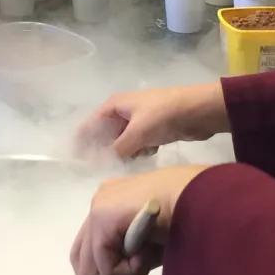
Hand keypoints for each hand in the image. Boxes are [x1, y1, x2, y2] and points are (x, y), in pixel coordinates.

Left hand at [70, 166, 207, 274]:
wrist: (200, 199)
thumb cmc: (185, 221)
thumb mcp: (148, 250)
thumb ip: (125, 265)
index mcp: (110, 207)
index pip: (87, 250)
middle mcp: (99, 204)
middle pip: (80, 261)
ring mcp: (98, 208)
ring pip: (89, 268)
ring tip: (141, 272)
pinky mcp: (103, 218)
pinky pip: (104, 265)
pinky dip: (125, 274)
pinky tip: (144, 262)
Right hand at [76, 83, 228, 158]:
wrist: (199, 111)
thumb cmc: (164, 115)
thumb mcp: (138, 132)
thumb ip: (118, 148)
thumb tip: (102, 162)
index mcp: (115, 105)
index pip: (91, 124)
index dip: (82, 141)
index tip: (74, 160)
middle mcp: (124, 111)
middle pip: (106, 134)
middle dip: (103, 150)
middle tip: (98, 170)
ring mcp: (139, 121)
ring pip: (122, 142)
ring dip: (123, 153)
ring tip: (124, 164)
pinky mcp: (153, 131)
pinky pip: (138, 145)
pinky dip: (139, 152)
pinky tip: (146, 156)